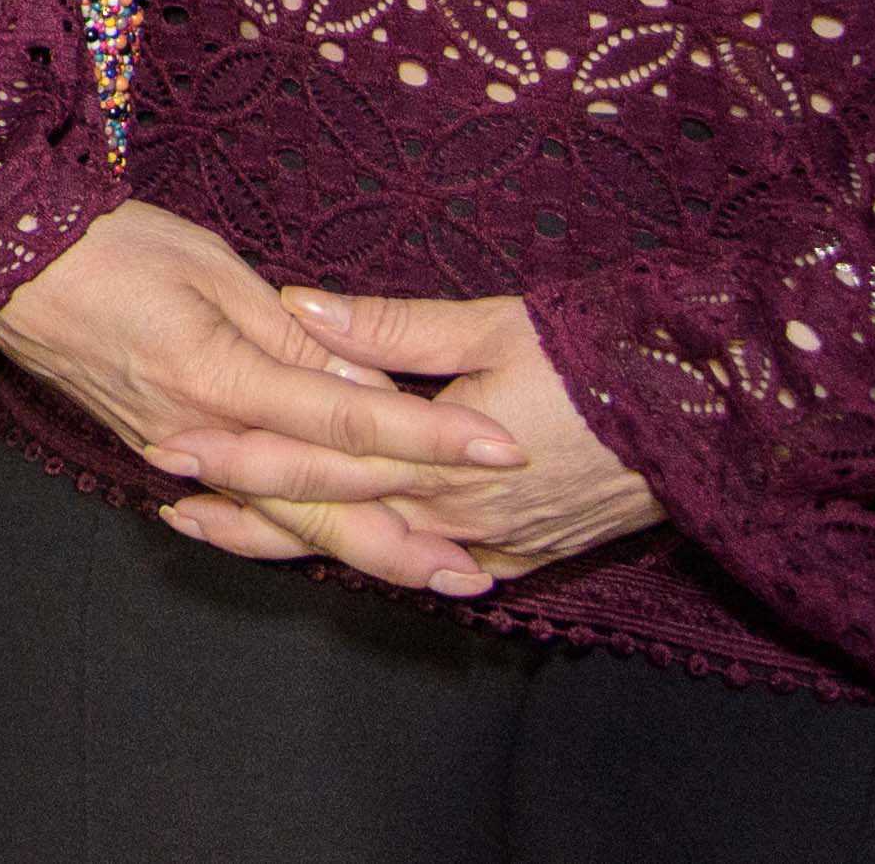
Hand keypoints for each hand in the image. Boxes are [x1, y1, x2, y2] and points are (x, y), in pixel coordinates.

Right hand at [0, 202, 520, 596]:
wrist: (6, 264)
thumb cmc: (110, 246)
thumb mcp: (212, 267)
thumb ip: (294, 334)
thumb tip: (367, 389)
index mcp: (224, 377)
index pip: (349, 422)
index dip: (430, 438)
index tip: (499, 446)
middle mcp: (208, 435)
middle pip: (325, 505)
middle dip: (411, 535)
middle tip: (484, 565)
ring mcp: (183, 455)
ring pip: (287, 523)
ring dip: (365, 553)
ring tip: (434, 574)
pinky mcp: (163, 454)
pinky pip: (241, 511)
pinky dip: (287, 541)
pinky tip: (326, 556)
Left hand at [142, 289, 658, 590]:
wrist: (704, 416)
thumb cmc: (598, 354)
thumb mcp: (492, 324)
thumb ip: (389, 327)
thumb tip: (298, 307)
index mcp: (439, 461)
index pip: (316, 462)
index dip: (241, 457)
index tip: (173, 445)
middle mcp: (456, 520)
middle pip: (330, 520)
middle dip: (247, 511)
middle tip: (170, 498)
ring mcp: (489, 548)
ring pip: (371, 551)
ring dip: (297, 539)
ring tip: (219, 527)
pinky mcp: (519, 558)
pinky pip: (430, 568)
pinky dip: (375, 559)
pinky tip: (329, 549)